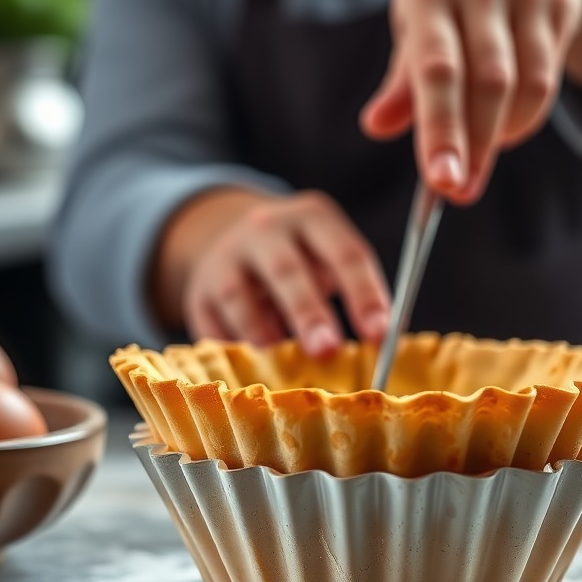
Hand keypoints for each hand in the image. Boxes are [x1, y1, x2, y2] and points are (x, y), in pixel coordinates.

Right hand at [180, 190, 390, 355]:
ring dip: (262, 331)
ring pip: (240, 295)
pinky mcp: (198, 290)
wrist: (233, 238)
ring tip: (283, 360)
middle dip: (308, 313)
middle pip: (286, 270)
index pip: (344, 252)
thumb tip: (382, 346)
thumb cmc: (302, 259)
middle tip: (327, 350)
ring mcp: (225, 257)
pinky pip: (212, 322)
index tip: (379, 334)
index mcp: (312, 217)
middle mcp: (265, 229)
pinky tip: (251, 364)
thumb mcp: (330, 257)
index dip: (363, 293)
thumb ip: (355, 291)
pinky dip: (232, 345)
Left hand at [360, 0, 581, 204]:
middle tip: (462, 192)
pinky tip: (506, 131)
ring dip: (502, 136)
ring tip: (479, 162)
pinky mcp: (558, 0)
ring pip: (525, 84)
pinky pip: (549, 77)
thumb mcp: (413, 40)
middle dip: (474, 146)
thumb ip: (400, 86)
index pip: (436, 71)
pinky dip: (526, 118)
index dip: (440, 130)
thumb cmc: (445, 17)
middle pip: (487, 81)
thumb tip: (376, 126)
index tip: (441, 182)